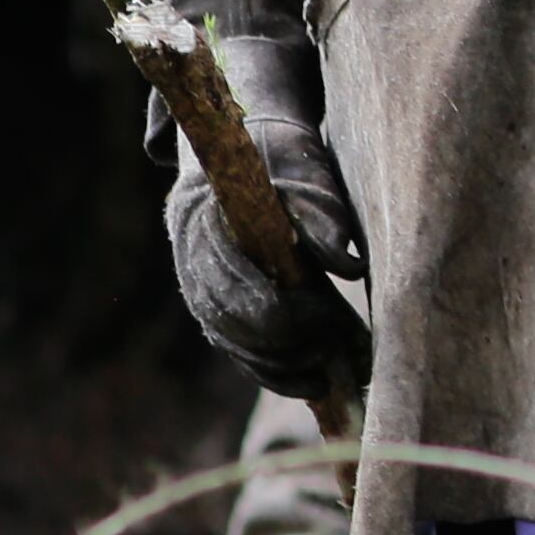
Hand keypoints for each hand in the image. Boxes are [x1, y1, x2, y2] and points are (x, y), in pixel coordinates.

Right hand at [168, 108, 372, 399]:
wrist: (244, 152)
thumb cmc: (284, 161)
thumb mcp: (310, 174)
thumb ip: (323, 215)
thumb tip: (346, 267)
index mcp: (203, 216)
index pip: (236, 279)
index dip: (282, 307)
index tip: (328, 319)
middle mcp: (187, 253)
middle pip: (228, 316)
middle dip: (280, 343)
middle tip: (330, 357)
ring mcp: (192, 279)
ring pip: (227, 336)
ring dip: (273, 366)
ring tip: (323, 380)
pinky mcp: (207, 299)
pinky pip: (230, 342)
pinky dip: (265, 366)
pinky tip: (304, 382)